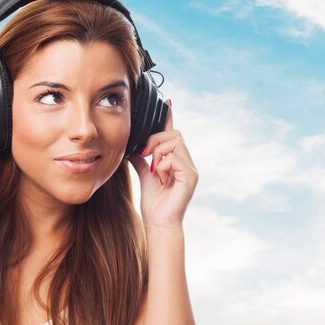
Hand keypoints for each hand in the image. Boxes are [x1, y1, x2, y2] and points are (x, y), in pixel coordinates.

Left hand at [128, 100, 197, 230]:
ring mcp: (191, 169)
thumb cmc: (154, 202)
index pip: (173, 134)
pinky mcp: (191, 176)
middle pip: (173, 134)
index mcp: (176, 160)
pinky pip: (174, 157)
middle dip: (156, 140)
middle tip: (145, 155)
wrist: (158, 223)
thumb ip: (141, 158)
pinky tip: (160, 176)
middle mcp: (187, 162)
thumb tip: (134, 145)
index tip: (167, 102)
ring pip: (174, 142)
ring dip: (158, 152)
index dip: (169, 117)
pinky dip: (162, 164)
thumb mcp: (144, 174)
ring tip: (155, 169)